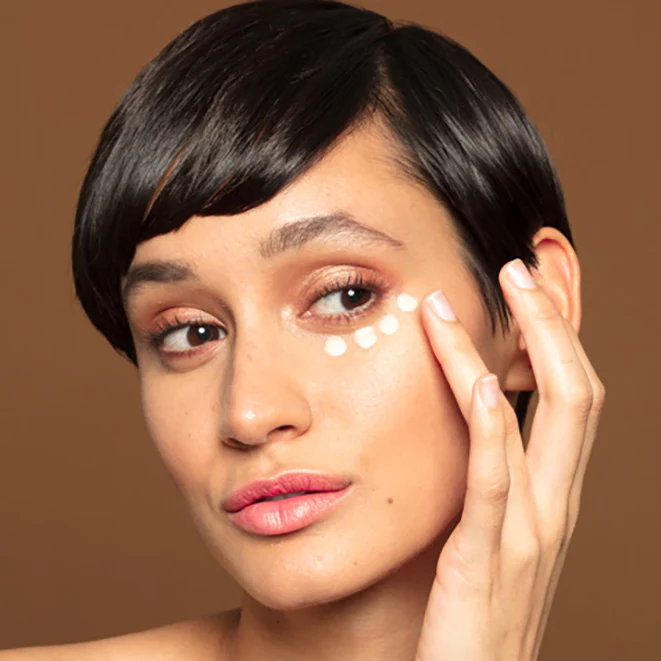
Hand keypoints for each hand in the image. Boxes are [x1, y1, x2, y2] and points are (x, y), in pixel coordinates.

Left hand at [413, 258, 605, 660]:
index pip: (573, 400)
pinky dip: (493, 427)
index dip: (561, 340)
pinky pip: (498, 481)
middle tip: (519, 269)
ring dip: (508, 351)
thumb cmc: (472, 613)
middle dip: (552, 326)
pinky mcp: (486, 558)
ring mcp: (527, 533)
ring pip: (537, 421)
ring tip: (477, 298)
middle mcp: (553, 507)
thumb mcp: (492, 538)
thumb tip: (471, 422)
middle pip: (578, 394)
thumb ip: (491, 484)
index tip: (532, 292)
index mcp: (553, 498)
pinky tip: (482, 384)